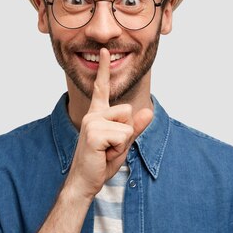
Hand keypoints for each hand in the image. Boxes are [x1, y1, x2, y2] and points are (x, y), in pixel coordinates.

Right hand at [65, 48, 153, 200]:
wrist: (85, 181)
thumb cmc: (100, 163)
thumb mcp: (123, 144)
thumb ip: (135, 128)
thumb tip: (148, 111)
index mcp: (97, 114)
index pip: (101, 88)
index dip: (104, 69)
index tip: (104, 51)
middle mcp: (93, 115)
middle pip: (128, 111)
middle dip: (126, 132)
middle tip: (110, 147)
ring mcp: (91, 122)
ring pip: (127, 125)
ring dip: (122, 143)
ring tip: (106, 151)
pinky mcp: (94, 133)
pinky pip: (123, 136)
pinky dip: (119, 149)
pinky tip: (104, 154)